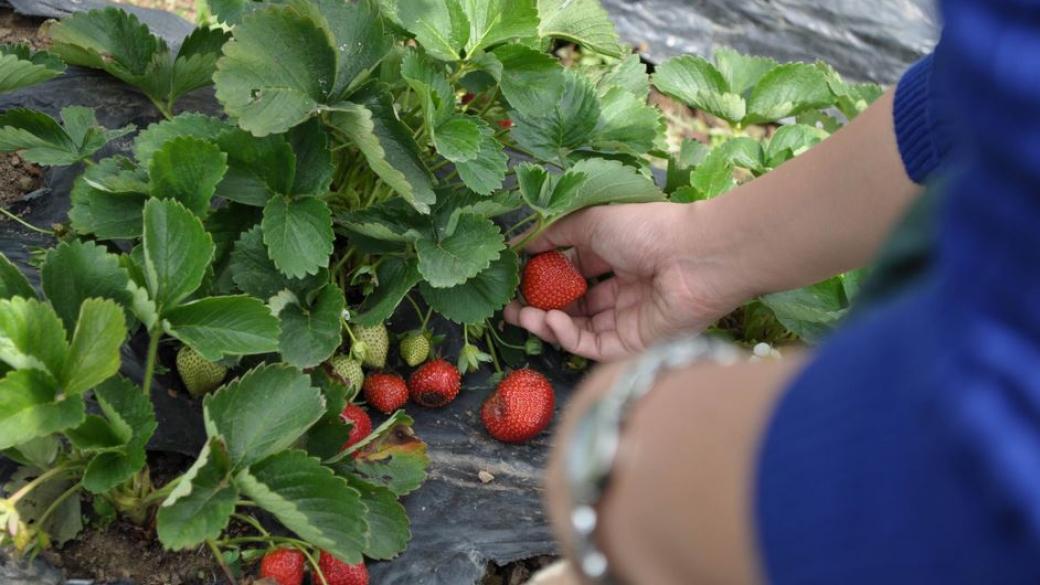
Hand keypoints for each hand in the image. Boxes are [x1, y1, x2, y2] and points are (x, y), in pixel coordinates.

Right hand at [505, 202, 745, 360]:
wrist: (693, 257)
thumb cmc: (647, 230)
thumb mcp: (592, 221)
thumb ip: (555, 234)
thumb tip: (521, 243)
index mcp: (618, 258)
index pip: (574, 274)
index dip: (544, 279)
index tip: (515, 279)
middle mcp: (624, 291)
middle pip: (574, 307)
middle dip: (540, 307)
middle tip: (510, 307)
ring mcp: (629, 319)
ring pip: (579, 330)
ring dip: (548, 324)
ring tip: (523, 314)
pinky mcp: (634, 345)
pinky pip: (594, 346)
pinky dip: (569, 337)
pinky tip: (552, 321)